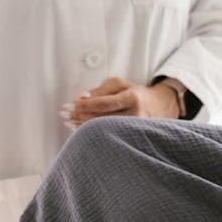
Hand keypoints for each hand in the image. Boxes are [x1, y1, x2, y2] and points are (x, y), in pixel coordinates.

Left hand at [60, 76, 179, 126]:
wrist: (158, 106)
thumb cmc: (134, 93)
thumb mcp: (120, 84)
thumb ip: (101, 89)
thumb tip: (82, 97)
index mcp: (132, 98)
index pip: (105, 103)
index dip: (86, 104)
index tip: (71, 104)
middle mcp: (135, 115)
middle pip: (102, 118)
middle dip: (80, 115)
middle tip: (64, 113)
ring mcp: (133, 129)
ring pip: (103, 129)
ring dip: (82, 125)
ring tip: (66, 121)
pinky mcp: (130, 137)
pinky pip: (107, 135)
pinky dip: (91, 132)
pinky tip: (78, 129)